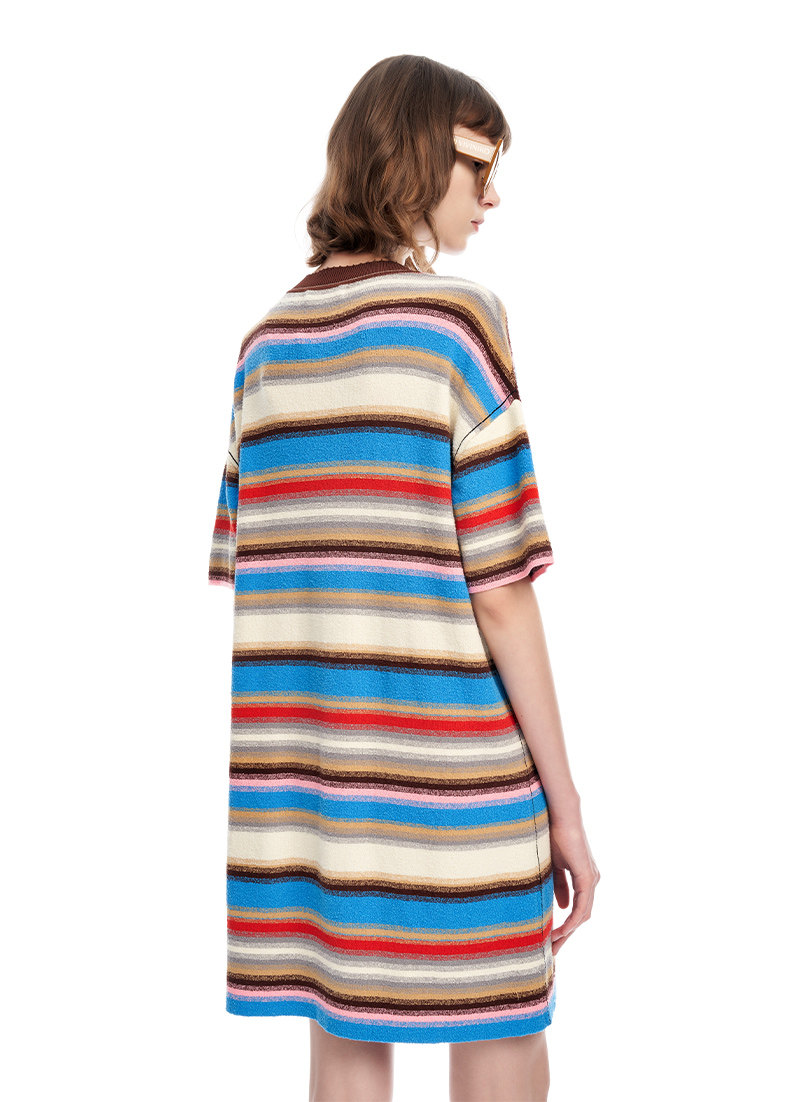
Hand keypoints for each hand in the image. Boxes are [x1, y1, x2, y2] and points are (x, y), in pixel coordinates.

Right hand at [547, 814, 599, 953]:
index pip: (577, 909)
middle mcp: (591, 881)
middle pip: (581, 917)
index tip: (550, 939)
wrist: (560, 816)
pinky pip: (582, 907)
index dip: (565, 925)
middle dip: (566, 936)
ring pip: (583, 915)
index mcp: (583, 878)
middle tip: (553, 952)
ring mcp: (591, 880)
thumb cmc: (553, 835)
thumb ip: (558, 886)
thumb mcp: (552, 866)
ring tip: (553, 946)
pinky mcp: (587, 878)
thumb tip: (562, 907)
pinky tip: (560, 931)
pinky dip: (572, 921)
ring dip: (568, 932)